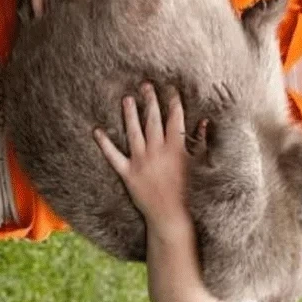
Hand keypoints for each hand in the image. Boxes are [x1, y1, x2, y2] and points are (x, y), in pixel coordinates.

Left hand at [93, 84, 191, 235]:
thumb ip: (201, 142)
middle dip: (151, 101)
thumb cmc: (189, 192)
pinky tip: (97, 131)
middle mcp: (157, 151)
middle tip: (146, 85)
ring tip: (127, 99)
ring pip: (134, 132)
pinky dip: (104, 144)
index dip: (173, 101)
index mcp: (176, 148)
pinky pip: (113, 156)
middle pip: (153, 120)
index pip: (175, 118)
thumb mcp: (199, 165)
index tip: (171, 88)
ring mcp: (141, 161)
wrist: (171, 216)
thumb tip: (204, 121)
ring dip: (130, 114)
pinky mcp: (128, 173)